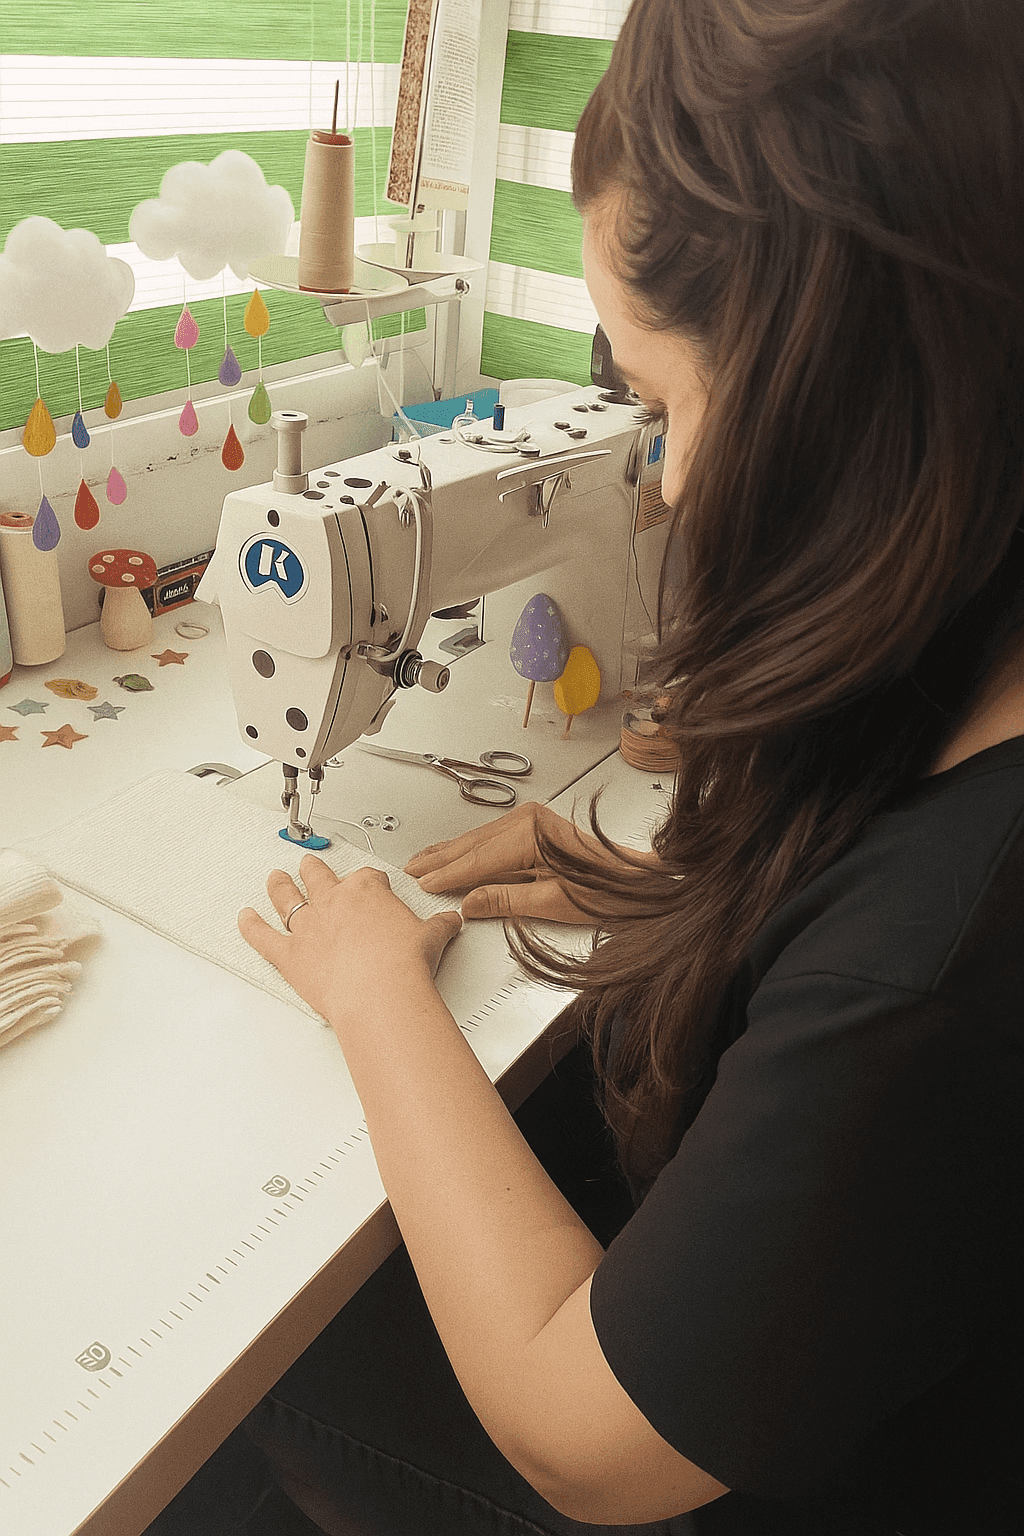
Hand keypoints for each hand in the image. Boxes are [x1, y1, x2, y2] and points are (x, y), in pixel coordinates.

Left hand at [238, 854, 462, 1026]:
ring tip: (275, 878)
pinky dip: (251, 927)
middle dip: (313, 869)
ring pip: (287, 898)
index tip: (373, 887)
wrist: (380, 993)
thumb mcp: (432, 938)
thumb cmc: (402, 965)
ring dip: (279, 886)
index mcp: (366, 891)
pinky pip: (264, 936)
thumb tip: (449, 922)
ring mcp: (309, 927)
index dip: (370, 882)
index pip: (367, 877)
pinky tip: (244, 918)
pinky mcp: (290, 954)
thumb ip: (438, 927)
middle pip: (319, 877)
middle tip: (309, 864)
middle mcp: (333, 902)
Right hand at [404, 802, 613, 922]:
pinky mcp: (533, 827)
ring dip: (449, 852)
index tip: (424, 885)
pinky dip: (468, 849)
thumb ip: (506, 900)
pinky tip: (453, 855)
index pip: (478, 860)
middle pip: (473, 844)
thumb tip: (470, 902)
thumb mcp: (552, 903)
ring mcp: (531, 821)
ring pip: (478, 838)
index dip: (448, 875)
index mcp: (533, 835)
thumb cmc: (606, 890)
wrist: (634, 881)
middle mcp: (530, 821)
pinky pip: (490, 838)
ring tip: (423, 863)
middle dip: (440, 859)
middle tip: (411, 871)